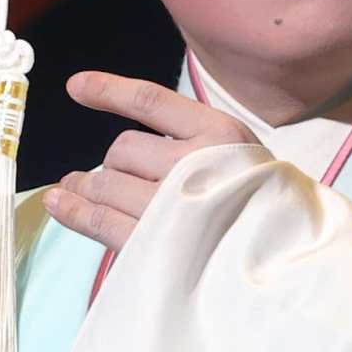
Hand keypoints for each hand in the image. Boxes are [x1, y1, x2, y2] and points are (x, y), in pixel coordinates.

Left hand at [43, 72, 257, 251]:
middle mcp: (195, 164)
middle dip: (108, 166)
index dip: (108, 91)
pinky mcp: (155, 243)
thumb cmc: (260, 208)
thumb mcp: (240, 157)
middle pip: (122, 150)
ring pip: (106, 184)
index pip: (150, 101)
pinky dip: (74, 210)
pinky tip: (60, 202)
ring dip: (86, 188)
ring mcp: (173, 206)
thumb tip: (120, 149)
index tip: (75, 87)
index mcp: (219, 134)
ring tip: (74, 191)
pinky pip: (100, 219)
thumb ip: (191, 141)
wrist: (291, 264)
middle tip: (95, 179)